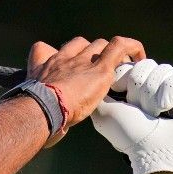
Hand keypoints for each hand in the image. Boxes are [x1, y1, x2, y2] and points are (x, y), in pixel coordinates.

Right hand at [27, 36, 146, 130]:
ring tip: (118, 67)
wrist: (42, 109)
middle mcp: (63, 59)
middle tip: (96, 70)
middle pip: (80, 45)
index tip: (69, 68)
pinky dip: (131, 48)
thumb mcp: (33, 104)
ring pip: (99, 45)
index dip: (62, 56)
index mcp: (45, 68)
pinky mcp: (100, 69)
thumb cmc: (36, 113)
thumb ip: (42, 104)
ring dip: (108, 54)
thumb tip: (53, 128)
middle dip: (90, 54)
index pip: (50, 50)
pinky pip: (119, 48)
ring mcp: (82, 62)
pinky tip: (139, 56)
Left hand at [90, 59, 172, 173]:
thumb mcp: (104, 113)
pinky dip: (171, 90)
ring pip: (164, 69)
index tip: (121, 92)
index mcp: (133, 91)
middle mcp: (154, 89)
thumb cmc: (129, 136)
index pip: (130, 64)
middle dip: (140, 86)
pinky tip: (168, 107)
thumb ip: (99, 92)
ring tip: (154, 112)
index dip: (124, 75)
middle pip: (146, 64)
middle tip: (139, 108)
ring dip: (154, 93)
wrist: (157, 153)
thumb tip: (102, 75)